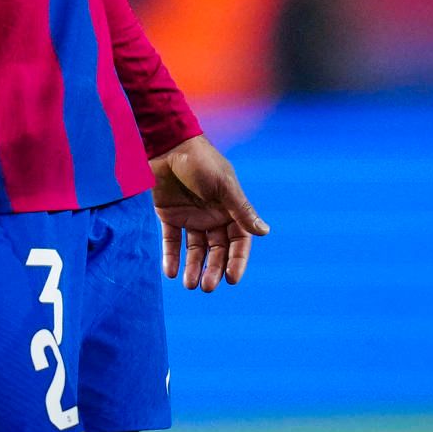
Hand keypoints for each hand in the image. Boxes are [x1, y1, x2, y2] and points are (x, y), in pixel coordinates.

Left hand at [150, 135, 269, 291]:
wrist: (167, 144)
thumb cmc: (201, 161)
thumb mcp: (224, 186)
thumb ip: (242, 210)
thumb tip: (265, 232)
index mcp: (230, 208)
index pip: (238, 241)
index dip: (237, 260)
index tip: (232, 279)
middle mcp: (212, 216)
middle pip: (216, 250)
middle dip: (213, 269)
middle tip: (207, 287)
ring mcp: (190, 217)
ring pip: (194, 250)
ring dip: (193, 267)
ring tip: (189, 284)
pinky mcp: (169, 216)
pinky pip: (172, 241)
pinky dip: (171, 257)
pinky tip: (170, 272)